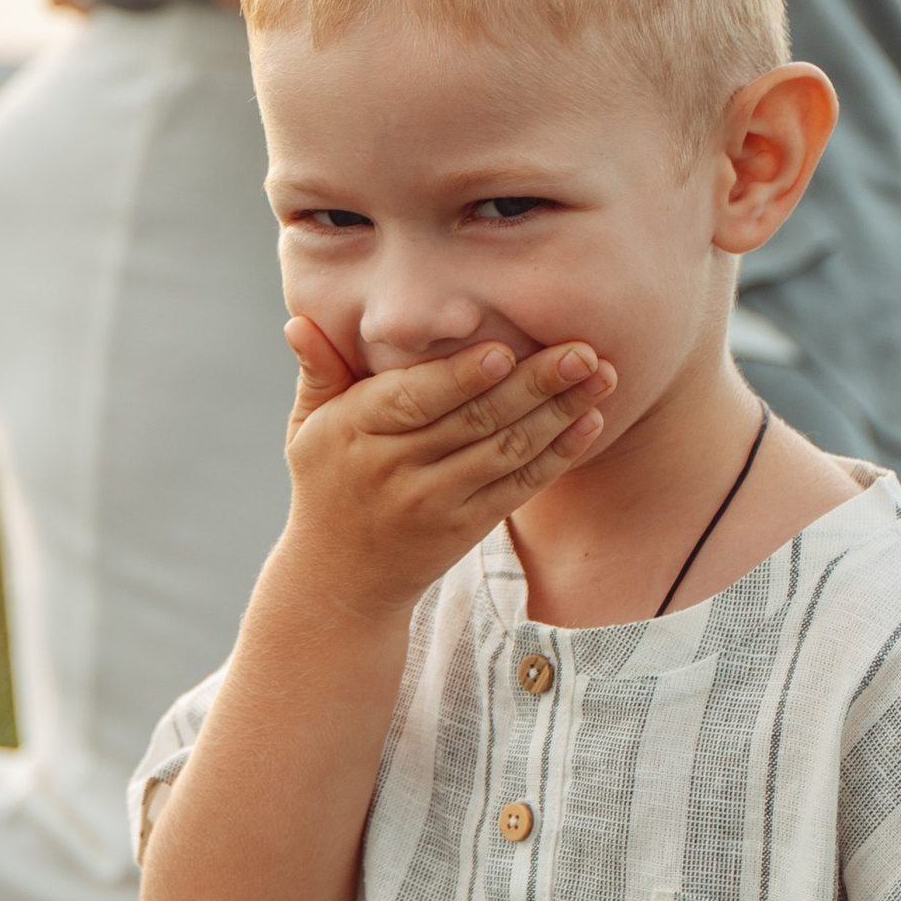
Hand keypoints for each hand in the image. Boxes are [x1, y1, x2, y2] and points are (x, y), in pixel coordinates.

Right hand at [280, 320, 612, 621]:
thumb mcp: (308, 427)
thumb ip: (318, 371)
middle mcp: (396, 468)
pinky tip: (589, 421)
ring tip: (601, 375)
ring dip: (560, 412)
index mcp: (356, 431)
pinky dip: (558, 455)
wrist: (339, 580)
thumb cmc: (327, 482)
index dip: (460, 378)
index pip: (413, 400)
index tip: (505, 349)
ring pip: (505, 452)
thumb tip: (298, 321)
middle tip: (583, 351)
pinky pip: (519, 488)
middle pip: (473, 422)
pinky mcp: (466, 528)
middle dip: (534, 384)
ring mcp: (435, 502)